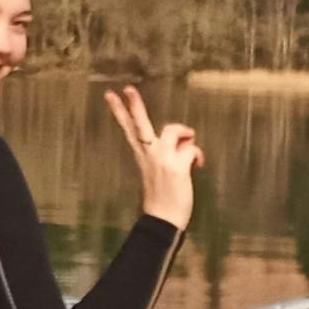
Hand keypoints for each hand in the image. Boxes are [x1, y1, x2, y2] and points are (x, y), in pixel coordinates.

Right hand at [102, 84, 200, 230]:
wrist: (163, 220)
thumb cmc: (164, 198)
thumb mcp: (161, 171)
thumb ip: (169, 153)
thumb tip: (188, 143)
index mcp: (143, 155)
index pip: (128, 128)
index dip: (119, 110)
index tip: (110, 95)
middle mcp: (149, 154)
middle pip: (140, 123)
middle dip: (134, 104)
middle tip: (127, 88)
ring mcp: (162, 159)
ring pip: (176, 129)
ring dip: (188, 135)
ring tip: (189, 150)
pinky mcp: (176, 166)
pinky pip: (193, 148)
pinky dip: (198, 156)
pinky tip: (198, 166)